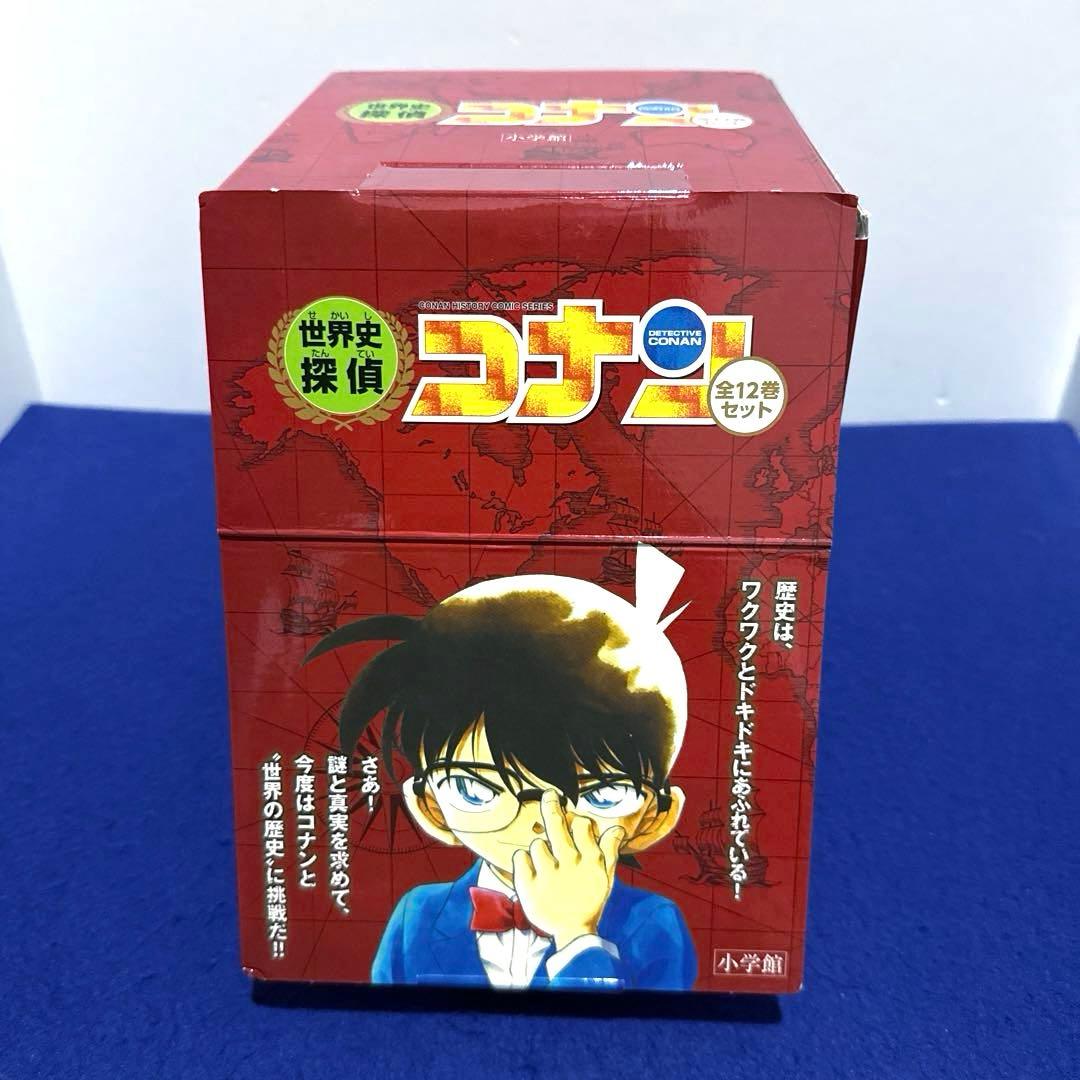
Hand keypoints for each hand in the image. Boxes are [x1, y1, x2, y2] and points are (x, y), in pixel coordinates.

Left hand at [511, 789, 624, 950]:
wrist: (573, 932)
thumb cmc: (590, 901)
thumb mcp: (606, 878)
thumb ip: (610, 851)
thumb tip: (617, 828)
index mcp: (590, 860)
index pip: (582, 826)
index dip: (578, 821)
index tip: (574, 820)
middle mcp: (569, 863)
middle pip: (556, 825)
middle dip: (551, 806)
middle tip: (549, 795)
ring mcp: (548, 874)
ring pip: (537, 844)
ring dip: (539, 849)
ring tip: (545, 864)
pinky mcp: (529, 886)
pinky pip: (520, 858)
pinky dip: (523, 860)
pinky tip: (530, 869)